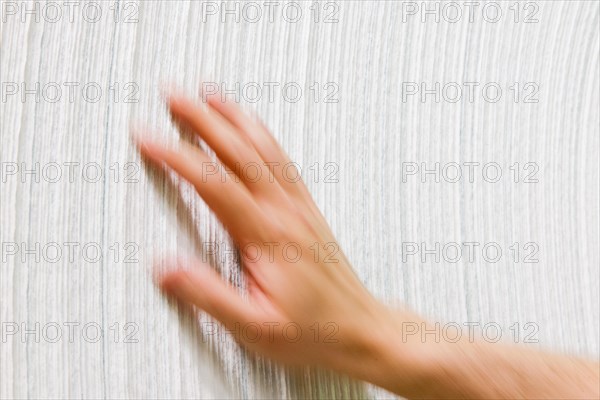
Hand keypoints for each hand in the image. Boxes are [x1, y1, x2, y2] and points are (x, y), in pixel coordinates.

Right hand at [133, 90, 423, 389]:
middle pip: (239, 153)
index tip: (149, 138)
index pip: (213, 185)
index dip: (177, 157)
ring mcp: (299, 208)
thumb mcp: (255, 327)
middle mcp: (285, 213)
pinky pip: (284, 162)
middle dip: (203, 120)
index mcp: (267, 237)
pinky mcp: (308, 211)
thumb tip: (166, 268)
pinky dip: (264, 136)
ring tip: (211, 95)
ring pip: (264, 150)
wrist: (360, 329)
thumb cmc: (312, 332)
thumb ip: (208, 296)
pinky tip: (254, 128)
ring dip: (235, 118)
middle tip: (174, 96)